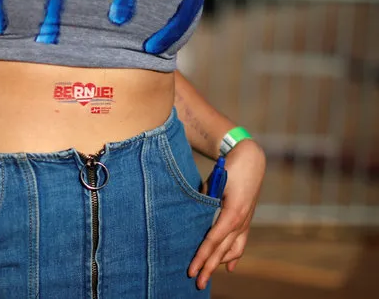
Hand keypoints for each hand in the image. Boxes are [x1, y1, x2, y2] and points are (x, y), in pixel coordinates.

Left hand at [189, 140, 265, 288]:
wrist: (250, 159)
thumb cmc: (229, 169)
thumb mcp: (214, 183)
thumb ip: (204, 201)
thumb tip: (193, 217)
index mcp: (232, 213)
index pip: (213, 241)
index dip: (202, 256)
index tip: (192, 269)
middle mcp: (241, 221)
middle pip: (222, 250)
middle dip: (208, 267)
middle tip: (197, 283)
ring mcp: (245, 222)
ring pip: (233, 250)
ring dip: (220, 263)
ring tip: (208, 275)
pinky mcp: (246, 220)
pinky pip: (241, 242)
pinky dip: (234, 255)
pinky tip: (229, 266)